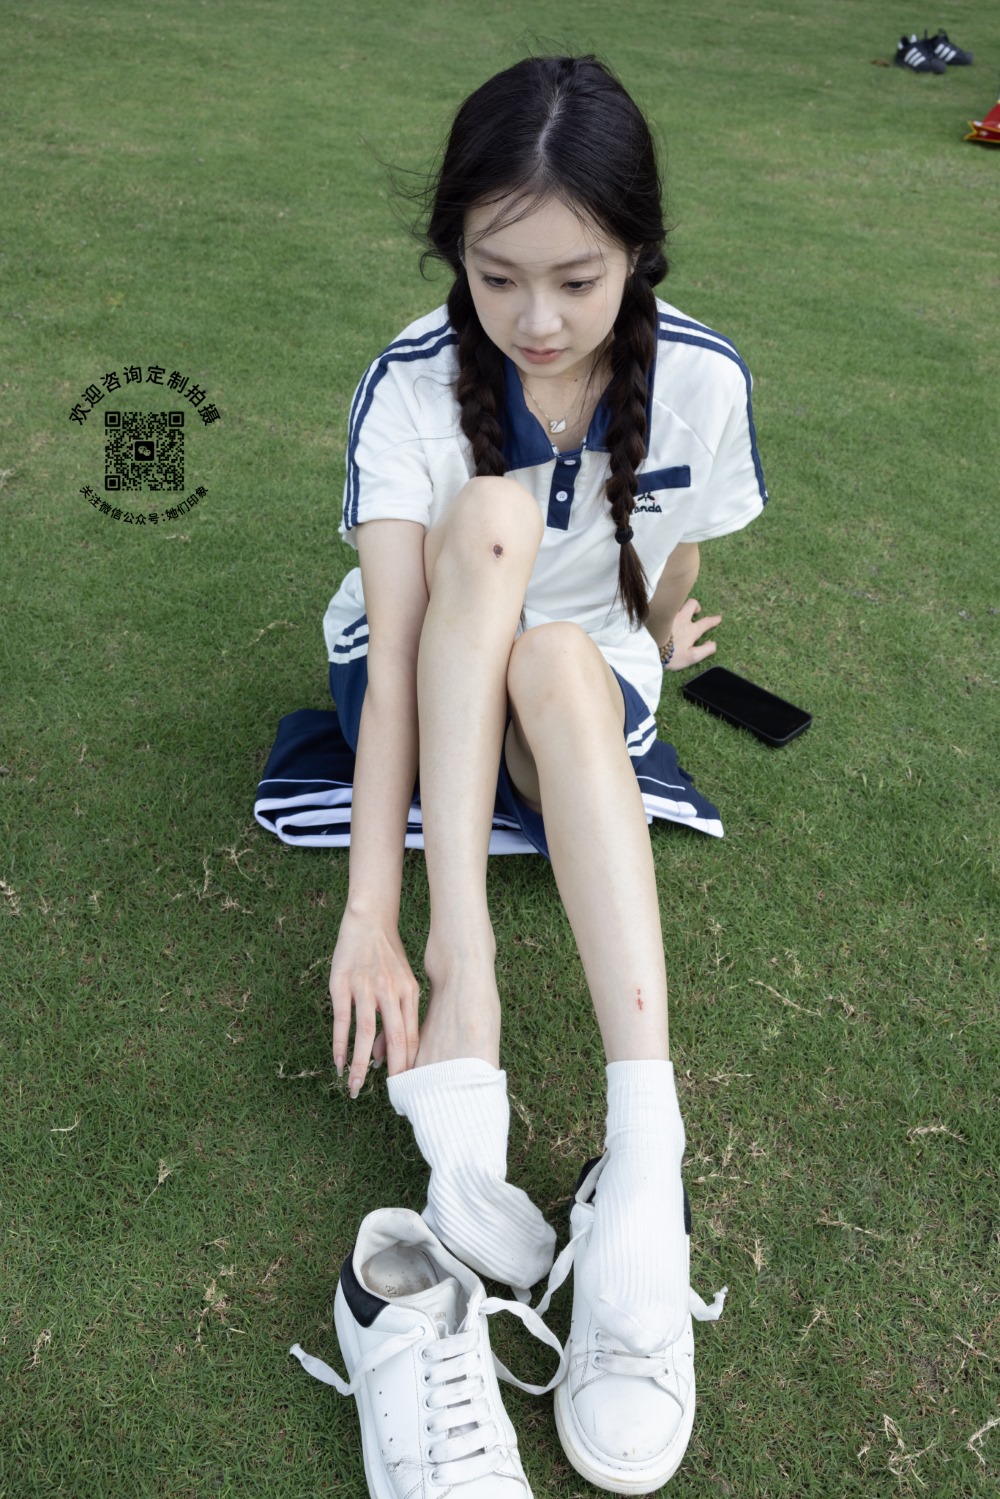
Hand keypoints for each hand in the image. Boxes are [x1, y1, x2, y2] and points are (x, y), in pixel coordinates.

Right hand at [329, 913, 419, 1097]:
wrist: (369, 923)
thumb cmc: (388, 959)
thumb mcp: (401, 985)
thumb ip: (399, 1019)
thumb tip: (387, 1058)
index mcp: (408, 993)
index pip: (412, 1036)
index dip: (409, 1064)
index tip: (407, 1088)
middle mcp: (389, 992)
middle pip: (394, 1038)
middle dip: (392, 1071)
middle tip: (387, 1098)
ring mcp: (365, 988)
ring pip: (366, 1033)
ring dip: (361, 1064)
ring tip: (355, 1087)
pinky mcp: (342, 985)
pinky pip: (342, 1020)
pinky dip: (340, 1043)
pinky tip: (338, 1062)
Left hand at [662, 597, 721, 671]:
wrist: (649, 649)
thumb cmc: (671, 655)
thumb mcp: (691, 657)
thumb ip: (704, 650)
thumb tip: (713, 644)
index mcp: (691, 630)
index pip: (705, 623)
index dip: (713, 620)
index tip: (718, 618)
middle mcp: (681, 619)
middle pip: (691, 604)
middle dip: (696, 605)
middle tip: (696, 611)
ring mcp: (668, 615)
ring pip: (677, 603)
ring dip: (680, 606)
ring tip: (679, 613)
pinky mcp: (657, 615)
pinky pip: (664, 607)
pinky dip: (667, 609)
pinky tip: (663, 615)